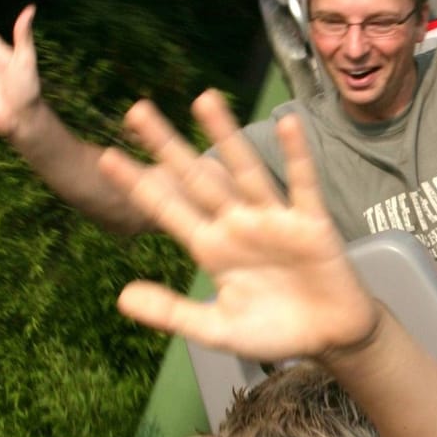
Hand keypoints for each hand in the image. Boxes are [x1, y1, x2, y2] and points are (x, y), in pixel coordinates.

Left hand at [99, 92, 381, 361]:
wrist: (329, 338)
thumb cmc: (274, 330)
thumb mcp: (216, 328)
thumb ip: (172, 312)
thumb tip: (121, 297)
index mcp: (211, 247)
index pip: (167, 209)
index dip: (138, 185)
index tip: (106, 157)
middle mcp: (237, 224)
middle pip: (196, 178)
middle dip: (167, 146)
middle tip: (136, 111)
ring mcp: (272, 219)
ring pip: (243, 170)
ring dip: (225, 135)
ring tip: (203, 99)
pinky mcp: (310, 223)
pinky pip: (301, 184)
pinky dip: (296, 155)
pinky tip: (287, 122)